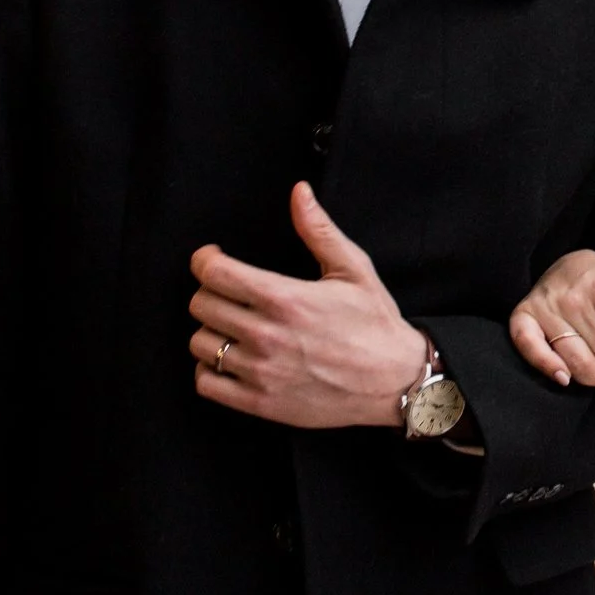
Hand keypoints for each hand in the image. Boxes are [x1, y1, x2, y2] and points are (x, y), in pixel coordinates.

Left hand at [188, 182, 426, 428]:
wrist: (394, 380)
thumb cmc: (375, 323)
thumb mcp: (354, 268)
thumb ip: (319, 229)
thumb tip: (299, 192)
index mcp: (285, 298)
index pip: (215, 273)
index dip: (205, 259)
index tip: (212, 258)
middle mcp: (267, 335)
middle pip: (201, 305)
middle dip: (210, 290)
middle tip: (229, 290)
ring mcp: (260, 372)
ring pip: (200, 343)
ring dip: (211, 330)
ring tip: (233, 325)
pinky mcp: (259, 402)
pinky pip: (206, 382)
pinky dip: (210, 368)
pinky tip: (231, 357)